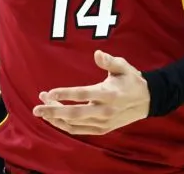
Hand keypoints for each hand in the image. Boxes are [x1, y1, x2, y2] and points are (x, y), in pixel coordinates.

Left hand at [32, 50, 149, 135]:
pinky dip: (65, 126)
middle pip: (75, 114)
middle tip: (36, 107)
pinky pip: (80, 130)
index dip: (65, 94)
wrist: (147, 100)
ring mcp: (103, 122)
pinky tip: (54, 119)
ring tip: (42, 111)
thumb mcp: (124, 66)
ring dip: (56, 118)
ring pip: (75, 124)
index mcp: (109, 94)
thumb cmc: (131, 79)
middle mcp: (105, 110)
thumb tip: (97, 53)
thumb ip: (110, 61)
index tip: (49, 92)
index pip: (83, 95)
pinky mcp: (102, 129)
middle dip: (53, 111)